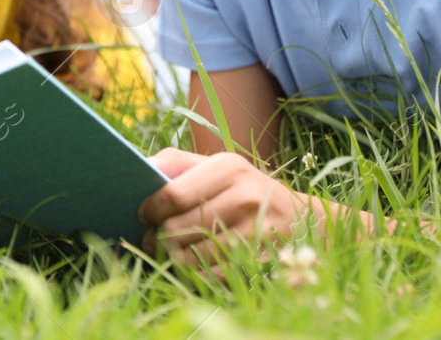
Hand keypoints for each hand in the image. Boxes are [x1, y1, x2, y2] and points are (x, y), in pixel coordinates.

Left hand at [138, 148, 311, 265]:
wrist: (298, 217)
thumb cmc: (242, 188)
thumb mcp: (216, 166)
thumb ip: (177, 163)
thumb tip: (141, 166)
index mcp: (229, 168)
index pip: (173, 194)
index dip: (151, 209)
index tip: (143, 215)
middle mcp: (246, 197)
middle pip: (179, 229)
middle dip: (157, 238)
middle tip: (150, 240)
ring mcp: (258, 232)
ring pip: (193, 257)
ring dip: (173, 259)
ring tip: (168, 253)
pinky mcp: (265, 261)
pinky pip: (214, 277)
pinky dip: (197, 276)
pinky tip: (194, 267)